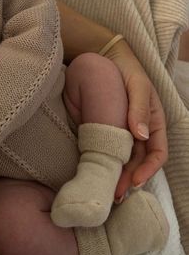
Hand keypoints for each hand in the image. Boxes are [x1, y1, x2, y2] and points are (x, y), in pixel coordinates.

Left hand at [103, 39, 167, 200]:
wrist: (107, 59)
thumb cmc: (128, 72)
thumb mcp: (138, 87)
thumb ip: (140, 109)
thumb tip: (141, 135)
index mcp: (154, 123)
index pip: (157, 152)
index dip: (149, 169)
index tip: (135, 180)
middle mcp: (141, 131)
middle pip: (139, 161)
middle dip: (129, 179)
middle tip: (115, 194)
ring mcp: (123, 132)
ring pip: (124, 159)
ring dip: (117, 176)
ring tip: (106, 191)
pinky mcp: (107, 129)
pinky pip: (108, 149)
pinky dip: (105, 163)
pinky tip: (97, 172)